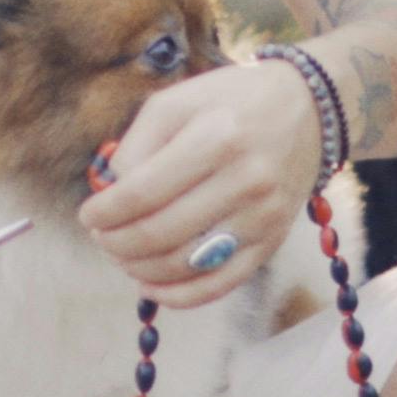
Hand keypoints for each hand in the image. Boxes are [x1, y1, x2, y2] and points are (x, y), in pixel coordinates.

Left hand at [82, 54, 322, 309]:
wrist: (307, 109)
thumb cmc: (229, 102)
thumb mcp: (176, 102)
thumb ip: (136, 146)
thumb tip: (110, 194)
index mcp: (216, 137)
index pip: (143, 192)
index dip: (105, 212)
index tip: (88, 215)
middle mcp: (246, 180)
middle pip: (161, 233)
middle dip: (116, 243)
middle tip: (100, 237)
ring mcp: (263, 216)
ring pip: (185, 265)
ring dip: (139, 268)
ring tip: (121, 254)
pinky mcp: (272, 241)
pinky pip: (220, 284)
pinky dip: (177, 295)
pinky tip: (149, 284)